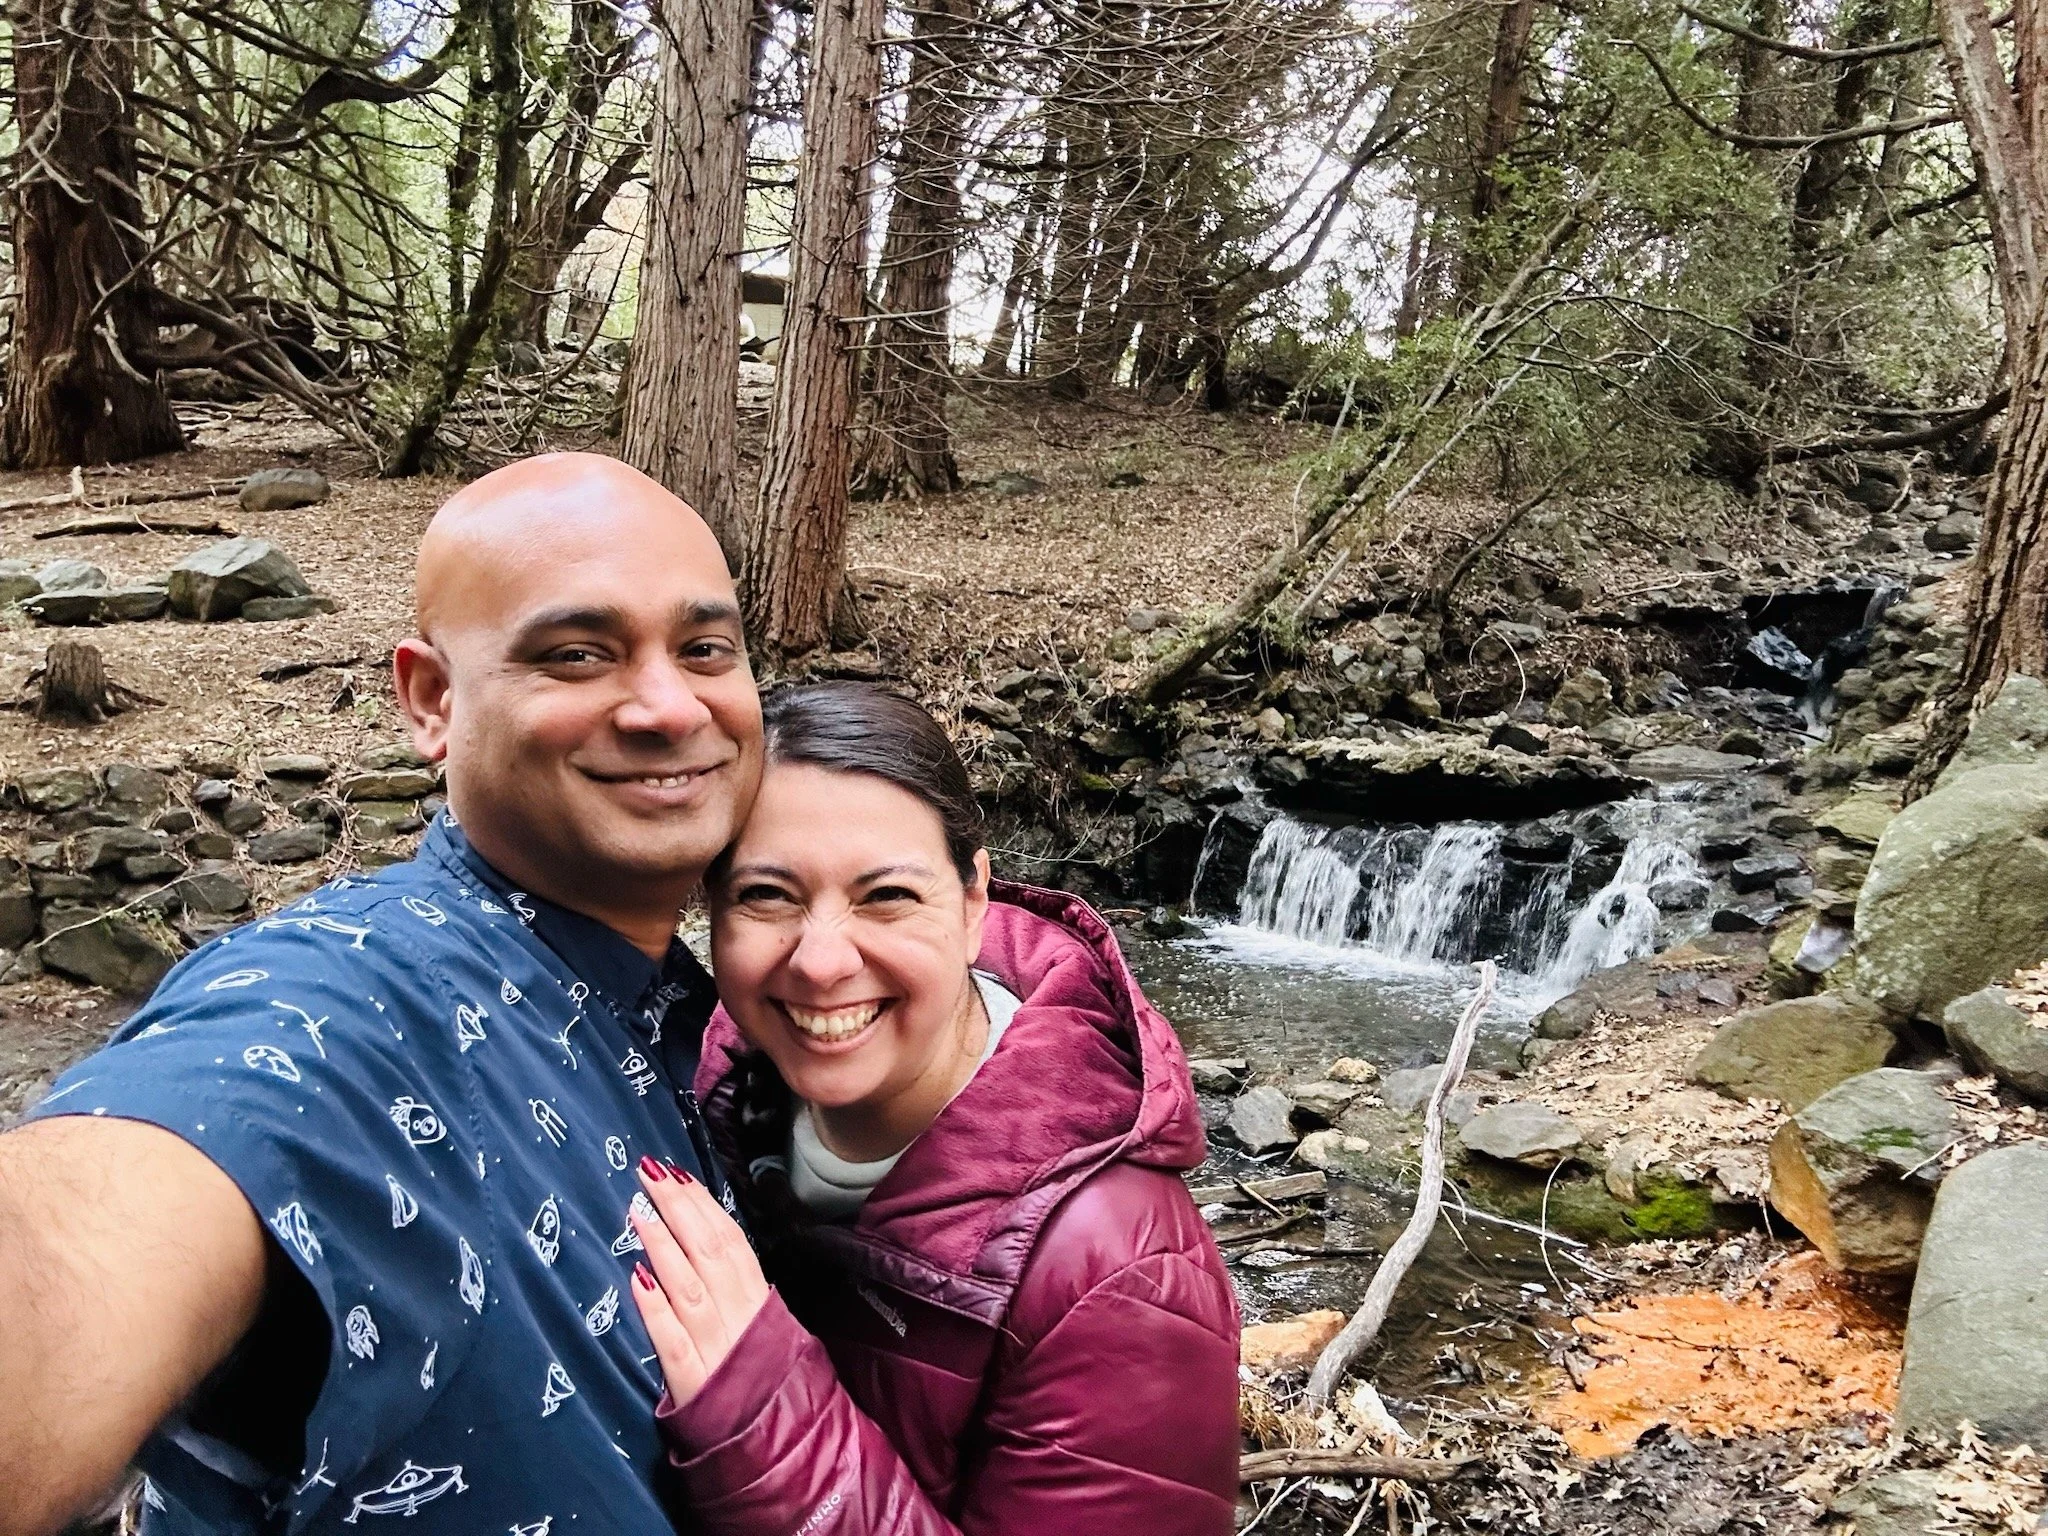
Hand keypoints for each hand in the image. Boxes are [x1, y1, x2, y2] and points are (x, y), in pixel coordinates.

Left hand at [628, 1157, 770, 1404]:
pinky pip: (672, 1343)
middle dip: (679, 1210)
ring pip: (690, 1288)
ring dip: (664, 1247)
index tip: (678, 1175)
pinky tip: (637, 1279)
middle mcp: (741, 1320)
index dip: (704, 1206)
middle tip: (649, 1173)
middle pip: (710, 1254)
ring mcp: (717, 1352)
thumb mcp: (767, 1329)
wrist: (783, 1447)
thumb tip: (710, 1242)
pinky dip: (657, 1310)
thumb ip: (740, 1290)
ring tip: (638, 1212)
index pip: (731, 1242)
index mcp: (758, 1303)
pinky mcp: (693, 1386)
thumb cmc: (770, 1385)